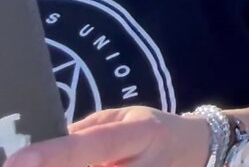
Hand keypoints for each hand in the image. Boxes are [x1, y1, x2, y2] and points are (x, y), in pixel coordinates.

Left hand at [5, 107, 210, 166]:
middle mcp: (147, 164)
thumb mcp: (127, 117)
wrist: (199, 149)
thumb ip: (87, 130)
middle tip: (25, 165)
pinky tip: (101, 165)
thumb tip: (46, 141)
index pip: (93, 143)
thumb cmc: (156, 130)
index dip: (55, 154)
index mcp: (143, 132)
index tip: (17, 161)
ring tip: (79, 160)